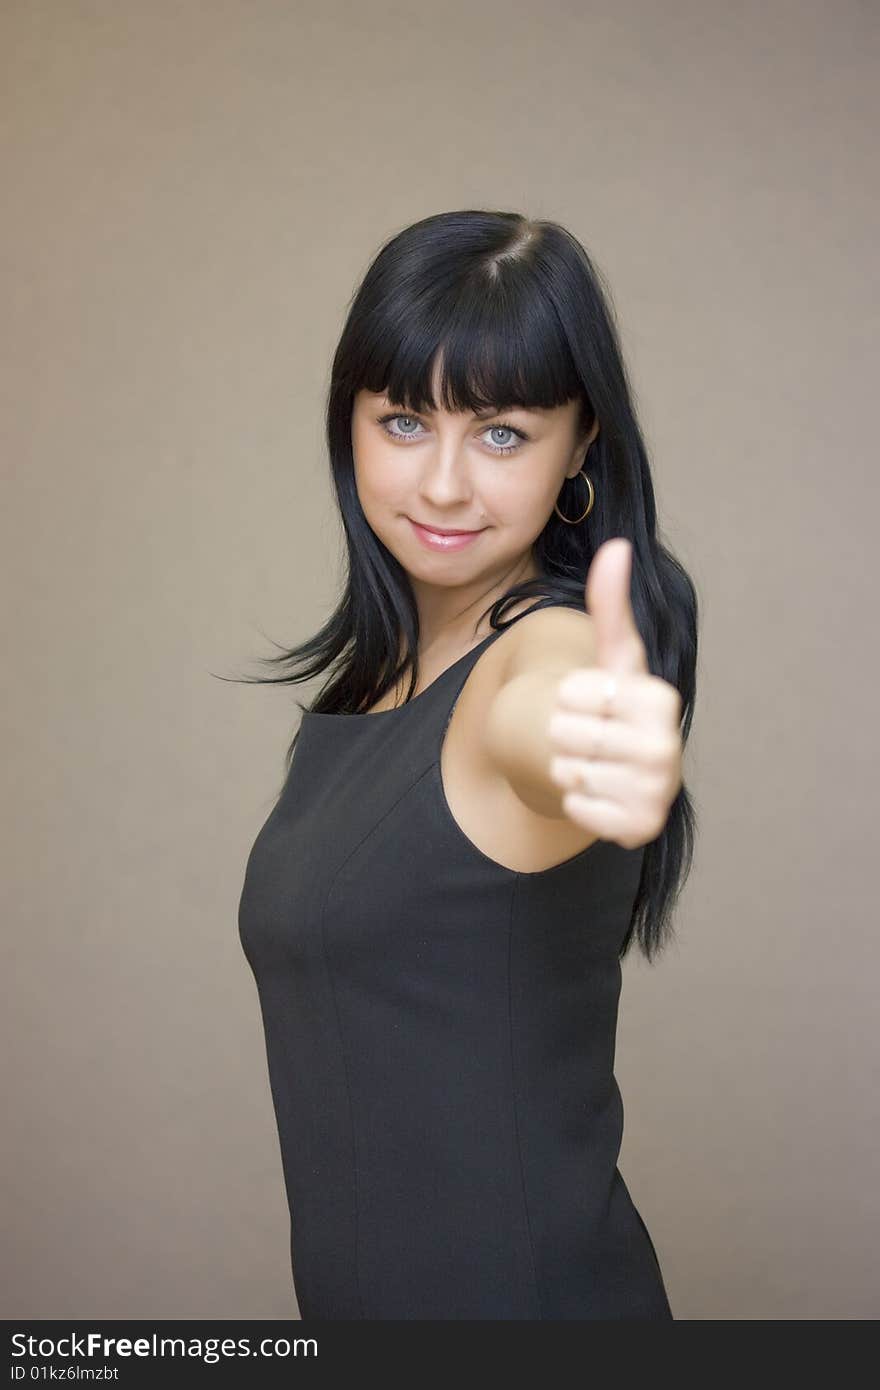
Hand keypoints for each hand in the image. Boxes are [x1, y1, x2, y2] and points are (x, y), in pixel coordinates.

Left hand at [547, 538, 682, 849]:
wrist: (617, 764)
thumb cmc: (611, 704)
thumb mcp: (610, 655)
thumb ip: (610, 604)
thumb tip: (616, 546)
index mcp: (661, 698)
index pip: (573, 692)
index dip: (568, 696)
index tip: (592, 702)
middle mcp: (668, 748)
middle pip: (563, 734)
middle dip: (563, 734)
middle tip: (588, 737)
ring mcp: (658, 791)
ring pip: (567, 772)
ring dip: (568, 768)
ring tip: (594, 762)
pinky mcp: (641, 827)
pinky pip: (577, 810)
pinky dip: (576, 801)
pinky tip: (598, 791)